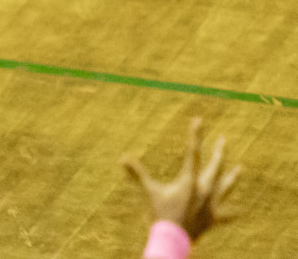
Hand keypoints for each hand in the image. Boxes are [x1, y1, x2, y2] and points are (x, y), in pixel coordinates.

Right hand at [123, 118, 240, 240]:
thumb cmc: (160, 214)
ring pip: (226, 187)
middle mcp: (204, 190)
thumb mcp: (149, 191)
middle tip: (223, 139)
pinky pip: (226, 214)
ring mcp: (211, 205)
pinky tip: (239, 211)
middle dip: (219, 151)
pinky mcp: (213, 219)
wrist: (173, 240)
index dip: (195, 135)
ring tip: (240, 168)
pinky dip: (232, 212)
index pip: (193, 153)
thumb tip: (122, 157)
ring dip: (232, 177)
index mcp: (189, 180)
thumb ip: (137, 173)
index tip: (199, 121)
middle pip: (215, 167)